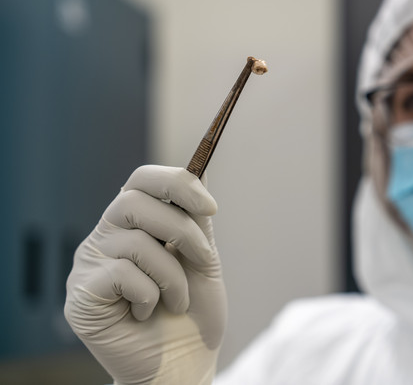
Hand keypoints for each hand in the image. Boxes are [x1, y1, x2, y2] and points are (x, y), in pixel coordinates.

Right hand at [64, 165, 226, 384]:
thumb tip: (199, 170)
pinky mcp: (81, 294)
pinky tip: (147, 313)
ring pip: (135, 242)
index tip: (210, 206)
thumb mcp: (201, 259)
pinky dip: (150, 296)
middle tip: (203, 259)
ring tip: (177, 300)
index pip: (141, 180)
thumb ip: (196, 219)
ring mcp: (89, 264)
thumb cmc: (192, 312)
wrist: (183, 362)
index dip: (175, 183)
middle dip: (181, 229)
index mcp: (135, 222)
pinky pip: (122, 275)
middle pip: (133, 201)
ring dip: (172, 274)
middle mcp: (107, 237)